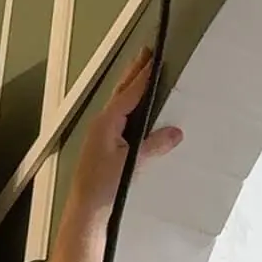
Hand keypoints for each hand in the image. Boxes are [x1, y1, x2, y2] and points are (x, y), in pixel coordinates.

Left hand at [68, 48, 182, 219]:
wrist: (86, 209)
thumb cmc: (103, 187)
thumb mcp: (132, 163)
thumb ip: (154, 145)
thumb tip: (174, 132)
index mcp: (106, 123)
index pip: (129, 93)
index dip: (143, 76)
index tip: (155, 58)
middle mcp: (101, 125)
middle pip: (121, 92)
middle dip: (134, 71)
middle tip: (146, 52)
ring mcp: (101, 135)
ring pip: (119, 104)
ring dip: (131, 87)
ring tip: (142, 71)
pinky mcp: (104, 146)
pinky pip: (119, 118)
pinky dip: (130, 106)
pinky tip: (137, 109)